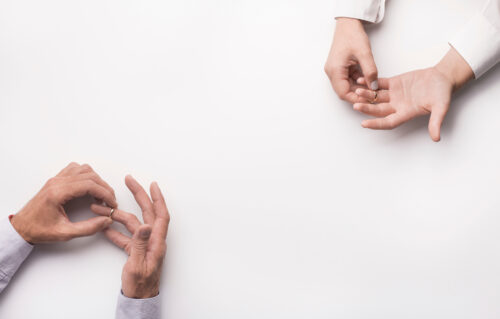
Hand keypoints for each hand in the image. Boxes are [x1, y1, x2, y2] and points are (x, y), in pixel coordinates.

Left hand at [10, 162, 116, 243]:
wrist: (22, 227)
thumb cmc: (39, 230)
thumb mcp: (65, 233)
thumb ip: (88, 228)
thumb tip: (106, 220)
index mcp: (58, 193)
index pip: (89, 185)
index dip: (105, 193)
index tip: (112, 203)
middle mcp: (57, 182)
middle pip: (89, 175)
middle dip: (104, 187)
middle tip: (110, 200)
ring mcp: (56, 179)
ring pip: (83, 169)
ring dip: (96, 180)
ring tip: (100, 194)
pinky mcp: (56, 180)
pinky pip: (75, 169)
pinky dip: (86, 175)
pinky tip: (89, 187)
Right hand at [91, 175, 169, 298]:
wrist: (139, 299)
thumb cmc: (141, 286)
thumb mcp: (138, 265)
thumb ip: (140, 244)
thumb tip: (146, 225)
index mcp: (157, 241)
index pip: (160, 214)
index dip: (158, 198)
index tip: (152, 184)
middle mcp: (153, 240)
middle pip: (147, 213)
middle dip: (139, 195)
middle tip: (129, 181)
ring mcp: (144, 245)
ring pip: (132, 224)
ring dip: (118, 215)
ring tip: (102, 208)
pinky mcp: (136, 251)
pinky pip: (126, 237)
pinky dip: (116, 231)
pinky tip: (106, 227)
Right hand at [324, 17, 378, 102]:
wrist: (347, 24)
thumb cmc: (352, 35)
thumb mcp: (364, 53)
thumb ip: (370, 71)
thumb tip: (374, 87)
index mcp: (335, 70)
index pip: (343, 93)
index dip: (356, 99)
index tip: (368, 99)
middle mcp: (332, 72)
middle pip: (343, 91)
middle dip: (358, 95)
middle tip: (372, 95)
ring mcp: (335, 70)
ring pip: (346, 86)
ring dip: (358, 88)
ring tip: (371, 87)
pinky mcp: (339, 68)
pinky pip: (348, 79)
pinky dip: (357, 81)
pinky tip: (367, 79)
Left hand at [352, 48, 473, 140]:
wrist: (443, 77)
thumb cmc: (443, 93)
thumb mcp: (441, 107)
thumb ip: (436, 122)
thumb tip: (436, 138)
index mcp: (406, 113)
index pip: (388, 122)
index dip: (376, 124)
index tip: (364, 124)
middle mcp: (398, 106)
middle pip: (379, 109)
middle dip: (367, 108)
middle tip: (356, 105)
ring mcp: (394, 95)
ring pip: (377, 96)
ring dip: (366, 95)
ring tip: (357, 91)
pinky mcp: (394, 83)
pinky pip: (379, 84)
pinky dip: (370, 82)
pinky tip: (361, 80)